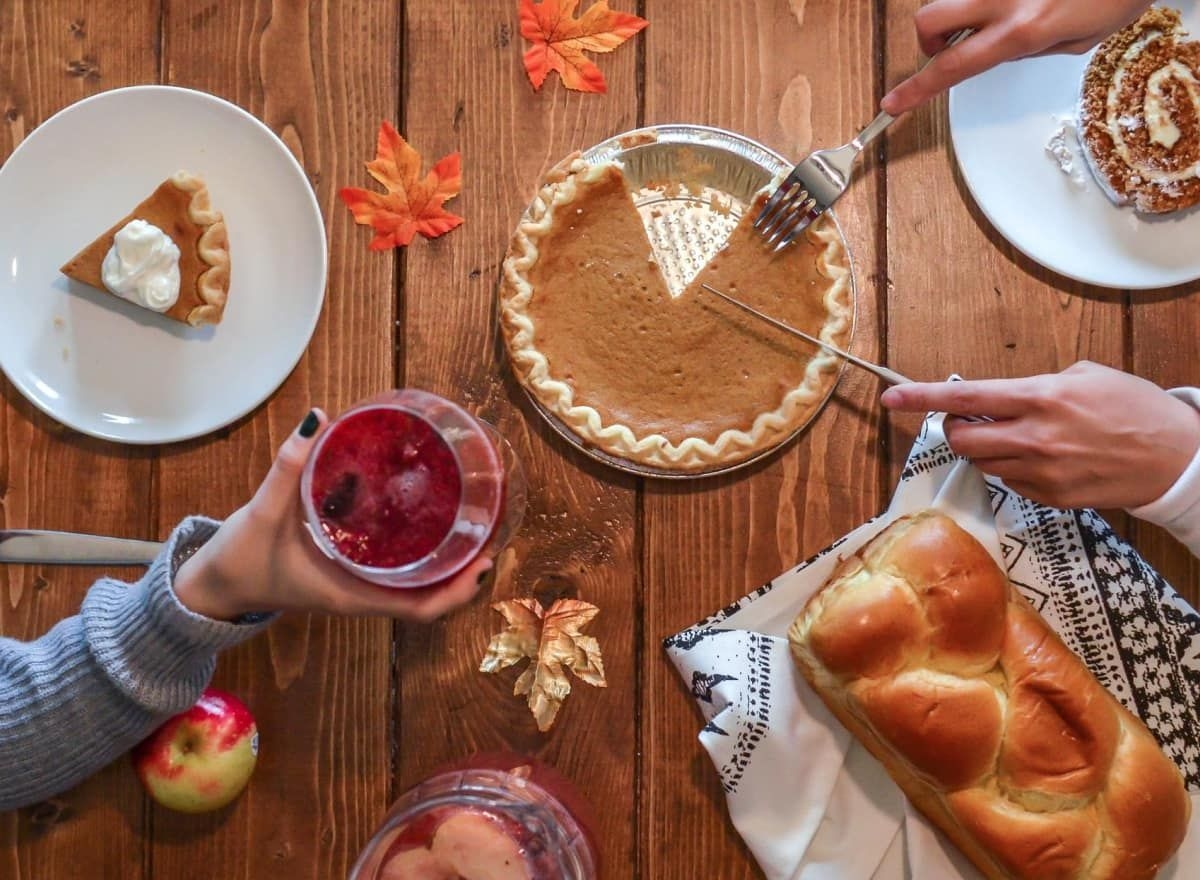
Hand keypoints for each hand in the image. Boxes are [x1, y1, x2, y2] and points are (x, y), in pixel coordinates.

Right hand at [173, 410, 491, 621]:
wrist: (213, 587)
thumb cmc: (239, 561)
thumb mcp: (262, 514)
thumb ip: (288, 468)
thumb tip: (316, 418)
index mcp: (352, 595)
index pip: (421, 608)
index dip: (459, 591)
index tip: (484, 561)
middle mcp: (363, 594)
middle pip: (431, 595)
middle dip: (465, 570)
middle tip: (491, 528)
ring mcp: (358, 586)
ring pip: (417, 583)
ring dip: (448, 560)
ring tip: (473, 520)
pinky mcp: (349, 572)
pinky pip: (397, 568)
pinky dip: (419, 550)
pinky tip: (426, 516)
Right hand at [880, 0, 1152, 115]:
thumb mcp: (1076, 41)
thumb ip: (1028, 48)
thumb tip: (1002, 48)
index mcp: (1022, 30)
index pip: (953, 67)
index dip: (917, 89)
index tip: (892, 103)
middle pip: (931, 19)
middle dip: (931, 37)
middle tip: (952, 44)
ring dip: (968, 11)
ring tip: (1006, 12)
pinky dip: (991, 1)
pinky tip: (1024, 1)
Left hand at [880, 362, 1199, 509]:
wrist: (1176, 457)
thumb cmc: (1134, 408)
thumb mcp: (1086, 376)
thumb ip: (1036, 386)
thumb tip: (1003, 398)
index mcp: (1040, 398)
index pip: (966, 398)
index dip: (923, 398)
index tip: (892, 399)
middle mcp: (1034, 437)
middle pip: (962, 441)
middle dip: (956, 430)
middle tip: (970, 421)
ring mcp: (1040, 472)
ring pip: (982, 464)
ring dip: (985, 450)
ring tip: (1017, 437)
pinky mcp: (1049, 497)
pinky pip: (1009, 482)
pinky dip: (1011, 469)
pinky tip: (1040, 458)